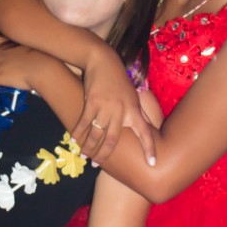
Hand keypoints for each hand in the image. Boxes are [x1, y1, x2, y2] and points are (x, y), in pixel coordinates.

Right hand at [74, 47, 155, 165]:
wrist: (103, 61)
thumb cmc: (119, 81)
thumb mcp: (133, 97)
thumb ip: (138, 114)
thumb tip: (148, 129)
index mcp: (134, 110)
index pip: (145, 132)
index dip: (149, 148)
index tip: (152, 163)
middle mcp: (121, 110)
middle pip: (112, 139)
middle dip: (104, 154)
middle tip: (96, 165)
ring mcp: (106, 106)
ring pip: (96, 133)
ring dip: (88, 147)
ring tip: (84, 156)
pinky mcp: (92, 101)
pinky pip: (84, 122)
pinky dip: (78, 132)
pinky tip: (74, 140)